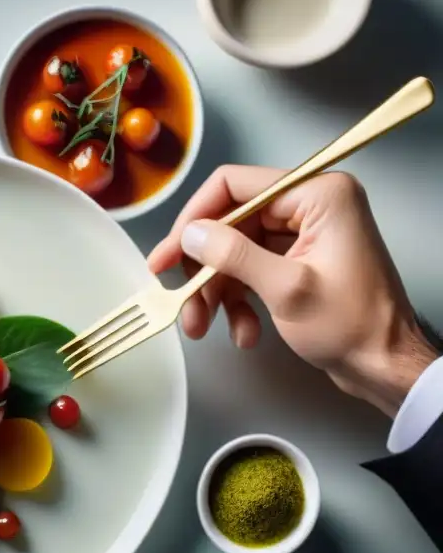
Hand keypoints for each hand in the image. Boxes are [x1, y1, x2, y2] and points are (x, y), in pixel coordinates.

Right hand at [147, 165, 438, 417]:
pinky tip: (244, 332)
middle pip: (230, 223)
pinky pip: (251, 270)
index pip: (234, 186)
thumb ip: (234, 255)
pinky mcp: (298, 260)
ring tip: (203, 327)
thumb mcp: (286, 289)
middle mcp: (310, 205)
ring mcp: (304, 234)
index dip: (193, 220)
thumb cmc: (352, 326)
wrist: (385, 367)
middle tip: (181, 301)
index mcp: (317, 194)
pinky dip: (240, 301)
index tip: (167, 257)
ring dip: (216, 292)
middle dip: (204, 268)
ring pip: (235, 251)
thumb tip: (190, 234)